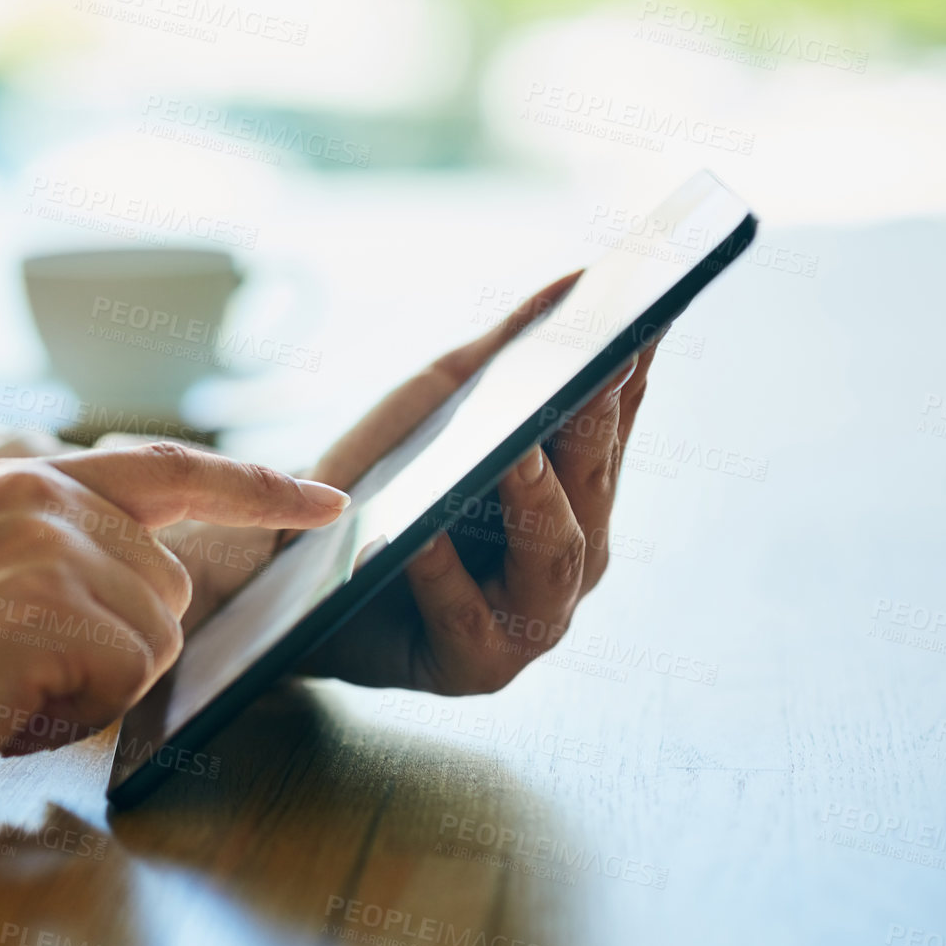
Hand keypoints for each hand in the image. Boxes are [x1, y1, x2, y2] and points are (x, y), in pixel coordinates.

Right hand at [0, 444, 346, 849]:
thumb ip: (71, 554)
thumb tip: (172, 579)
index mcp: (25, 478)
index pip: (172, 470)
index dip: (258, 487)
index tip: (327, 500)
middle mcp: (43, 492)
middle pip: (172, 588)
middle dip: (115, 646)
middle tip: (7, 666)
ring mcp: (47, 544)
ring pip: (158, 637)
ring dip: (92, 684)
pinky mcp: (49, 606)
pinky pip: (127, 679)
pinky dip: (72, 713)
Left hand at [295, 271, 658, 692]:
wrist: (299, 585)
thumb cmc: (380, 488)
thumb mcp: (432, 406)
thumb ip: (504, 351)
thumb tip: (578, 278)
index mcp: (576, 494)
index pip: (611, 422)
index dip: (629, 370)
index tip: (645, 309)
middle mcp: (570, 557)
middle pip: (592, 485)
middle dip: (595, 424)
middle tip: (595, 365)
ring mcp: (533, 619)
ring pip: (552, 556)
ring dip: (535, 501)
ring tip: (515, 453)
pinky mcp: (477, 667)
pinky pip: (466, 616)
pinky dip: (445, 574)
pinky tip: (420, 534)